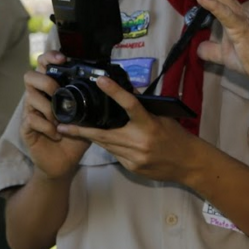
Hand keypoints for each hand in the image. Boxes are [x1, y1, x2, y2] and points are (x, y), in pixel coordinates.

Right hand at [19, 50, 89, 178]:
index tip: (62, 59)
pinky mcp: (26, 128)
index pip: (44, 66)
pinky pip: (31, 120)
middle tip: (58, 92)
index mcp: (52, 90)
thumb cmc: (76, 136)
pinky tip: (57, 133)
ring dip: (48, 107)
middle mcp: (38, 97)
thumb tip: (110, 86)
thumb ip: (92, 101)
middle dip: (46, 81)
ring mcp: (30, 112)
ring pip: (29, 97)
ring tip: (60, 119)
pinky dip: (46, 126)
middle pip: (29, 76)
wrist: (64, 162)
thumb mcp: (88, 116)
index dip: (49, 57)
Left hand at [56, 75, 196, 182]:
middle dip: (81, 130)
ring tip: (73, 132)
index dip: (115, 92)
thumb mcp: (164, 117)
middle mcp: (140, 142)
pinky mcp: (132, 167)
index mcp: (150, 125)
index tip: (101, 80)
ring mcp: (134, 157)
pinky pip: (115, 155)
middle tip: (61, 125)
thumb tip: (127, 90)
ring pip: (106, 145)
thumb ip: (144, 107)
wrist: (188, 163)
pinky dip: (110, 147)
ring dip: (92, 138)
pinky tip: (107, 143)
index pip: (130, 105)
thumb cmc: (177, 137)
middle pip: (104, 133)